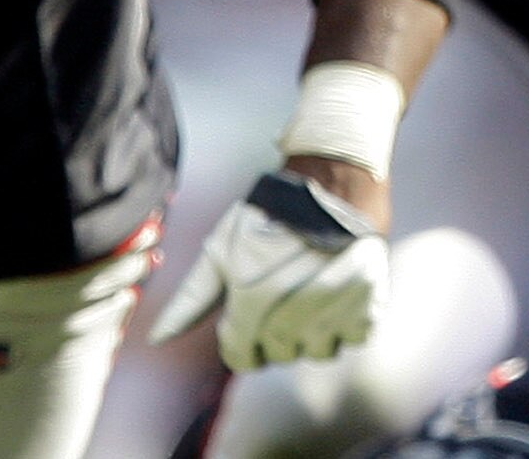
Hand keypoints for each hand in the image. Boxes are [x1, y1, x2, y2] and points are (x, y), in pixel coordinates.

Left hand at [147, 170, 388, 370]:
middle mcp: (297, 306)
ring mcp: (338, 305)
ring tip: (311, 292)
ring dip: (312, 330)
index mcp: (254, 296)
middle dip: (274, 332)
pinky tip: (338, 290)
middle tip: (280, 294)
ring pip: (318, 350)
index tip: (246, 315)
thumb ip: (191, 299)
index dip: (239, 339)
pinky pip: (355, 336)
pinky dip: (347, 319)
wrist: (335, 173)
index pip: (241, 356)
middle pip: (279, 354)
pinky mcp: (371, 297)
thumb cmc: (271, 211)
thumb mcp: (223, 247)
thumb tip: (157, 340)